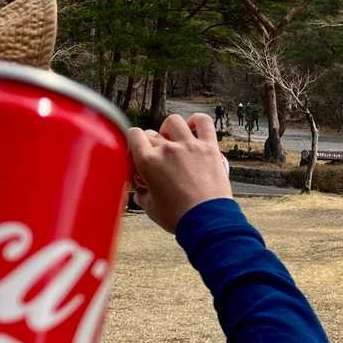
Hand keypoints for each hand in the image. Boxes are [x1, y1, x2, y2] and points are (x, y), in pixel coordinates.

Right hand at [128, 113, 231, 232]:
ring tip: (172, 140)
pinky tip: (193, 126)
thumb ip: (141, 194)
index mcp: (148, 161)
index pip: (133, 134)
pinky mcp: (209, 148)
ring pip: (174, 121)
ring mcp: (189, 146)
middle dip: (151, 145)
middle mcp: (167, 149)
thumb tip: (140, 190)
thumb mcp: (150, 208)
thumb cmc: (178, 217)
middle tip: (157, 160)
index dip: (133, 141)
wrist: (208, 221)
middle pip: (152, 133)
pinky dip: (197, 120)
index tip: (137, 151)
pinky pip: (204, 122)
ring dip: (169, 129)